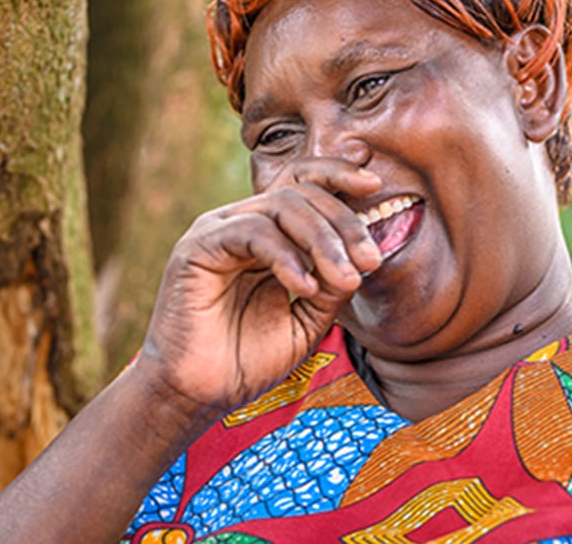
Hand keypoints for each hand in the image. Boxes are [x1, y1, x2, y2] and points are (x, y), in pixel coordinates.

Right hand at [136, 158, 382, 420]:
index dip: (338, 176)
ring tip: (344, 279)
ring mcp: (217, 231)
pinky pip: (252, 232)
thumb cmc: (247, 359)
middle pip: (300, 193)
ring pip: (281, 206)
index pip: (303, 186)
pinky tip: (304, 286)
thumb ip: (332, 287)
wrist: (198, 395)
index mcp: (266, 234)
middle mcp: (240, 223)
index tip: (374, 186)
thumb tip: (363, 258)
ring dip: (323, 240)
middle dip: (344, 223)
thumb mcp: (308, 320)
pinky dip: (285, 256)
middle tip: (370, 261)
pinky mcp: (197, 247)